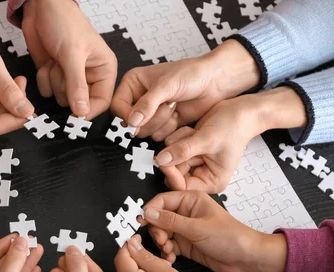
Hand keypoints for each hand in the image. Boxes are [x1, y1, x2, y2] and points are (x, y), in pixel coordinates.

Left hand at [22, 0, 116, 117]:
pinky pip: (47, 92)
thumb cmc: (64, 23)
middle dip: (66, 88)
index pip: (102, 102)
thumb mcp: (72, 54)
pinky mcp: (54, 75)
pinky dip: (44, 79)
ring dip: (54, 81)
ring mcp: (70, 77)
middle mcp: (89, 75)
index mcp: (104, 69)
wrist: (42, 8)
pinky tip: (48, 62)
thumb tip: (82, 112)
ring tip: (56, 61)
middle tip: (63, 69)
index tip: (74, 115)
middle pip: (79, 103)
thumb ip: (77, 85)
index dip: (88, 111)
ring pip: (61, 98)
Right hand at [111, 40, 259, 140]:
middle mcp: (139, 98)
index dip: (128, 115)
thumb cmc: (192, 74)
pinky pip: (158, 136)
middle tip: (167, 106)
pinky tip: (179, 116)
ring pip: (144, 132)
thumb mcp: (167, 85)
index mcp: (133, 83)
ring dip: (161, 124)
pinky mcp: (163, 123)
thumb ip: (147, 104)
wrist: (216, 81)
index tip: (139, 119)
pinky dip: (170, 129)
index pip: (118, 106)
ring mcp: (151, 113)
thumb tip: (131, 122)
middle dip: (150, 119)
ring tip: (174, 108)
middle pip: (130, 122)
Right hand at [141, 191, 286, 271]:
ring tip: (168, 252)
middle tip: (163, 242)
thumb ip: (169, 220)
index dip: (151, 211)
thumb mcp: (196, 228)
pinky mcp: (186, 245)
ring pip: (162, 233)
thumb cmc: (227, 237)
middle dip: (157, 231)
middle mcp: (185, 213)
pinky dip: (166, 252)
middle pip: (159, 218)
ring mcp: (185, 229)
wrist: (247, 259)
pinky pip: (168, 246)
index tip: (142, 223)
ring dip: (161, 243)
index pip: (162, 200)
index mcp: (190, 200)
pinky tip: (170, 259)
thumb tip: (146, 212)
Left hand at [155, 87, 306, 192]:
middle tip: (188, 138)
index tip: (163, 158)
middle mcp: (202, 175)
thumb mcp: (207, 139)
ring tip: (195, 133)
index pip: (182, 186)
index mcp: (211, 181)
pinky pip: (172, 147)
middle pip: (174, 173)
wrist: (241, 111)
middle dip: (177, 154)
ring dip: (179, 142)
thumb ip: (183, 150)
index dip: (171, 174)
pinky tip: (194, 130)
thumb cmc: (234, 127)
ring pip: (171, 158)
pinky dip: (179, 137)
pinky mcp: (189, 151)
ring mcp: (195, 163)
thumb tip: (161, 160)